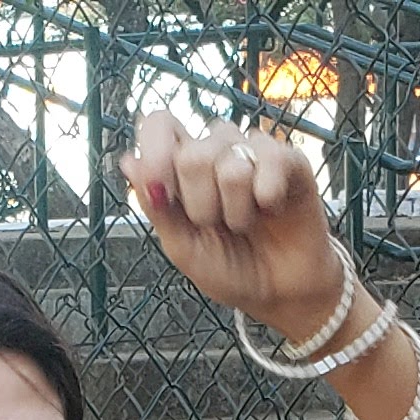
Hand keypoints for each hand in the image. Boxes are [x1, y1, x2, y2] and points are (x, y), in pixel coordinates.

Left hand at [120, 112, 345, 334]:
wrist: (279, 294)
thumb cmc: (231, 270)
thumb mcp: (184, 249)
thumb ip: (158, 208)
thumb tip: (129, 161)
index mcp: (183, 168)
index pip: (160, 125)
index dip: (156, 151)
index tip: (163, 193)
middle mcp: (217, 151)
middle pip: (193, 154)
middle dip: (201, 205)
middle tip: (216, 226)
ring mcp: (253, 153)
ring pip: (231, 162)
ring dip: (236, 209)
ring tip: (246, 223)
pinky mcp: (290, 161)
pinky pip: (272, 158)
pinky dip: (267, 194)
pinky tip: (271, 209)